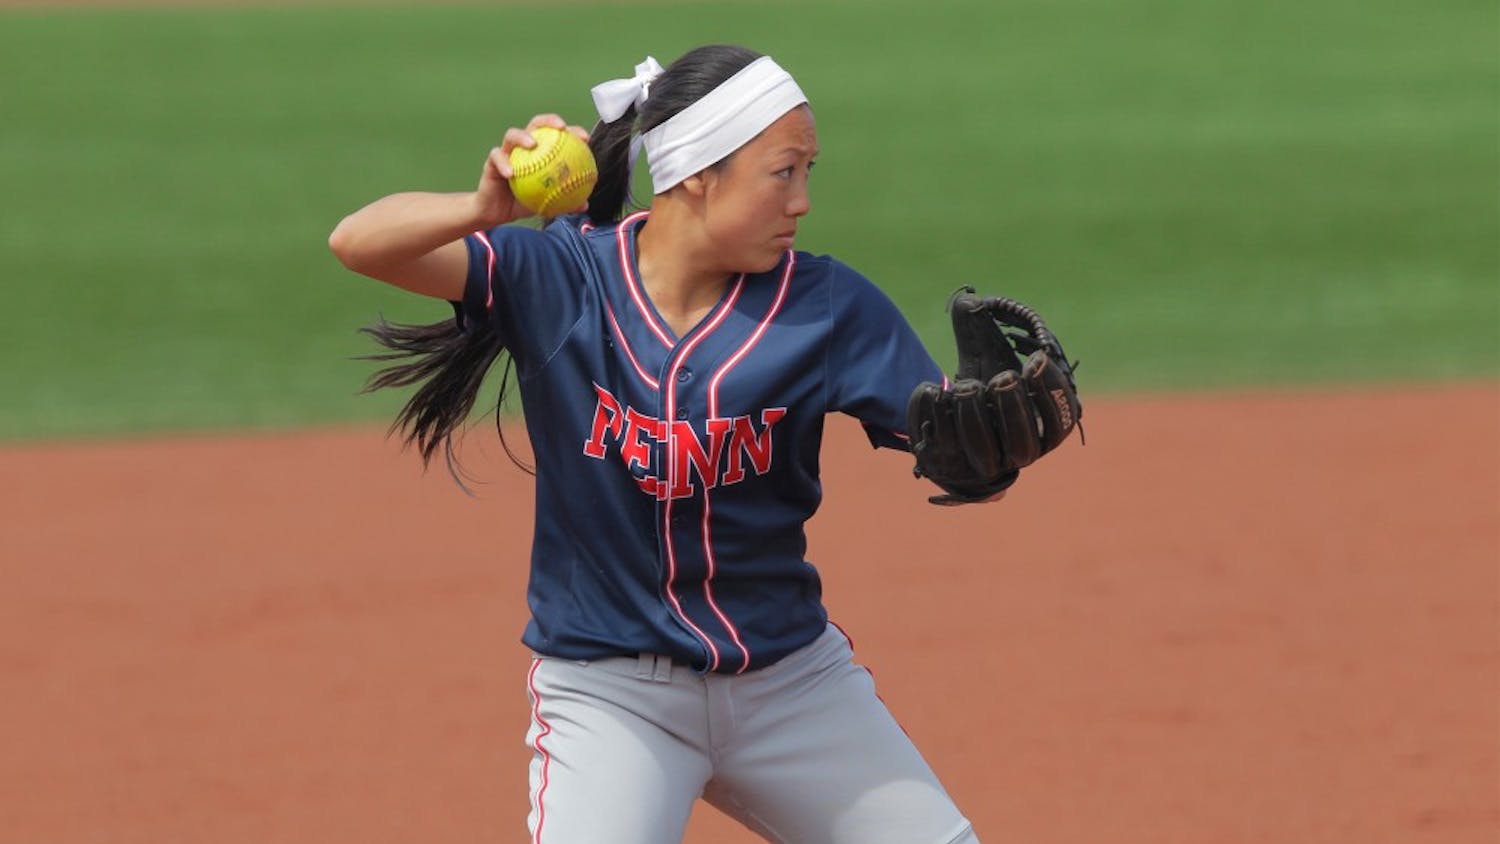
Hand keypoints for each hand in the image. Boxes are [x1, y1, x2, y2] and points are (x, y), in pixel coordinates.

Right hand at [472, 114, 591, 226]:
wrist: (498, 212)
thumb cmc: (524, 202)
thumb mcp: (547, 204)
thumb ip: (565, 202)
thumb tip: (584, 205)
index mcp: (541, 151)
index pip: (557, 135)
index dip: (572, 131)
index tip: (585, 139)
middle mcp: (524, 146)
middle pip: (536, 124)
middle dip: (549, 120)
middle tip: (561, 128)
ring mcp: (507, 151)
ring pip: (512, 135)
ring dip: (522, 136)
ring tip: (532, 144)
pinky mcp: (491, 161)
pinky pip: (496, 158)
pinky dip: (503, 163)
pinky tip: (511, 173)